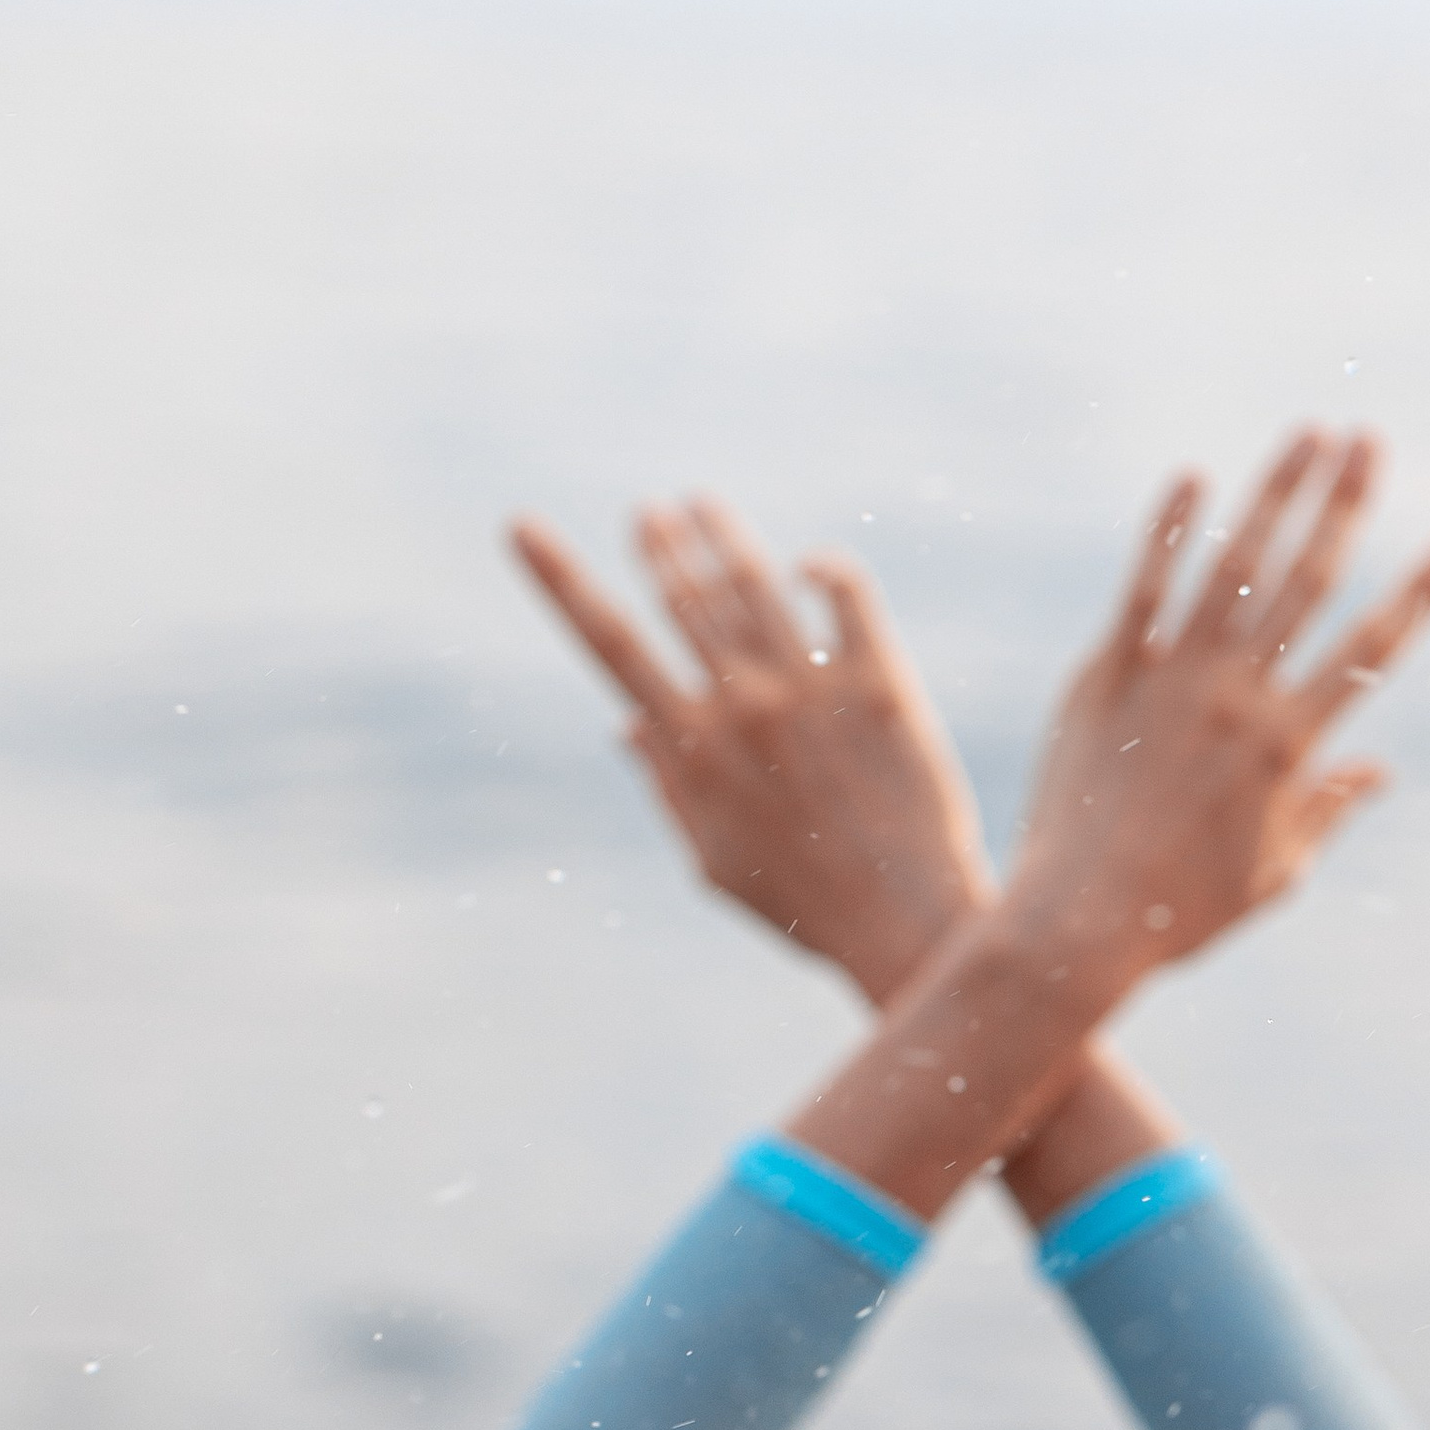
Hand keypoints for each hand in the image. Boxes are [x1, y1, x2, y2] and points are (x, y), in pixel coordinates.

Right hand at [509, 501, 986, 1007]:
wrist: (907, 925)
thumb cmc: (799, 904)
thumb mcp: (710, 859)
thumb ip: (665, 784)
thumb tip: (626, 723)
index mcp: (691, 748)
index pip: (607, 643)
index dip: (560, 578)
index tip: (522, 527)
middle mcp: (745, 705)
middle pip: (683, 596)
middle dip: (658, 545)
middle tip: (647, 513)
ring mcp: (813, 689)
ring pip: (754, 581)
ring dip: (721, 535)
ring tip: (700, 504)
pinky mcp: (880, 683)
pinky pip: (846, 594)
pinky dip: (821, 569)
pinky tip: (805, 566)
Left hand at [1003, 432, 1429, 1003]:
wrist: (1078, 925)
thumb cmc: (1181, 915)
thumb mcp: (1275, 874)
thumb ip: (1330, 813)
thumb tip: (1381, 773)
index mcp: (1290, 749)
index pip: (1370, 652)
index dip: (1418, 595)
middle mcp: (1239, 700)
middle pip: (1307, 584)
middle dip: (1346, 506)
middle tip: (1372, 441)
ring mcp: (1172, 681)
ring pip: (1235, 567)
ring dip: (1275, 493)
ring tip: (1308, 434)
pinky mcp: (1107, 676)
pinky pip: (1144, 590)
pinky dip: (1170, 531)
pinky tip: (1195, 478)